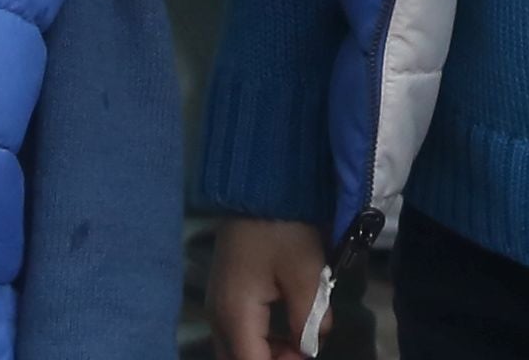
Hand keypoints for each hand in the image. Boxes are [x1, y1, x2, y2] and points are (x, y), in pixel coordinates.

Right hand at [207, 216, 333, 358]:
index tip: (307, 354)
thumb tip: (311, 347)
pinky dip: (259, 339)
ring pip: (235, 349)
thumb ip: (309, 319)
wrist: (260, 185)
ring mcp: (217, 303)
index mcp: (235, 315)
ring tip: (299, 339)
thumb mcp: (306, 273)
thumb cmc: (284, 228)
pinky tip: (286, 327)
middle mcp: (218, 316)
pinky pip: (236, 331)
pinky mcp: (224, 291)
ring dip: (265, 353)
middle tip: (303, 348)